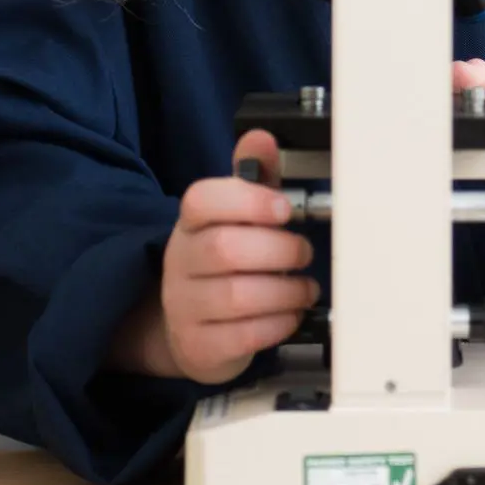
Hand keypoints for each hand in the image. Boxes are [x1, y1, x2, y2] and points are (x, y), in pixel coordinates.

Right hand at [110, 129, 316, 384]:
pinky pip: (242, 336)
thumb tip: (261, 137)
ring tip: (303, 288)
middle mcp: (180, 263)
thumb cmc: (224, 265)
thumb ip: (253, 177)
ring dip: (285, 291)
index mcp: (190, 224)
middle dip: (279, 250)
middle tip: (303, 253)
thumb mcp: (236, 218)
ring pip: (237, 297)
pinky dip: (277, 324)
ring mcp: (184, 307)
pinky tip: (289, 315)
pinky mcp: (199, 347)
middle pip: (225, 249)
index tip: (283, 209)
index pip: (201, 200)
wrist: (188, 329)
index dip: (247, 201)